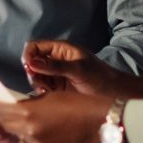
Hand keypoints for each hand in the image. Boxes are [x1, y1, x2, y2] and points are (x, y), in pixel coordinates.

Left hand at [0, 92, 113, 142]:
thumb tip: (13, 106)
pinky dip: (32, 136)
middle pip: (3, 124)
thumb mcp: (49, 96)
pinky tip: (43, 129)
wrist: (101, 120)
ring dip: (15, 128)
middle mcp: (30, 130)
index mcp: (29, 112)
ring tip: (23, 121)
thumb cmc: (79, 102)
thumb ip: (28, 103)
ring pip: (17, 135)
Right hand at [21, 40, 142, 96]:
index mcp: (60, 49)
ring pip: (35, 76)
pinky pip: (41, 88)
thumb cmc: (100, 77)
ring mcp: (55, 74)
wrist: (113, 94)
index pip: (35, 46)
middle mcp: (55, 60)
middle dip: (33, 73)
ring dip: (37, 84)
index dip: (29, 55)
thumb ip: (55, 66)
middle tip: (41, 83)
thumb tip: (32, 63)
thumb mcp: (78, 69)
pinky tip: (50, 96)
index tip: (29, 67)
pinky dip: (41, 92)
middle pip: (32, 62)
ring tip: (48, 91)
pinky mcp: (56, 88)